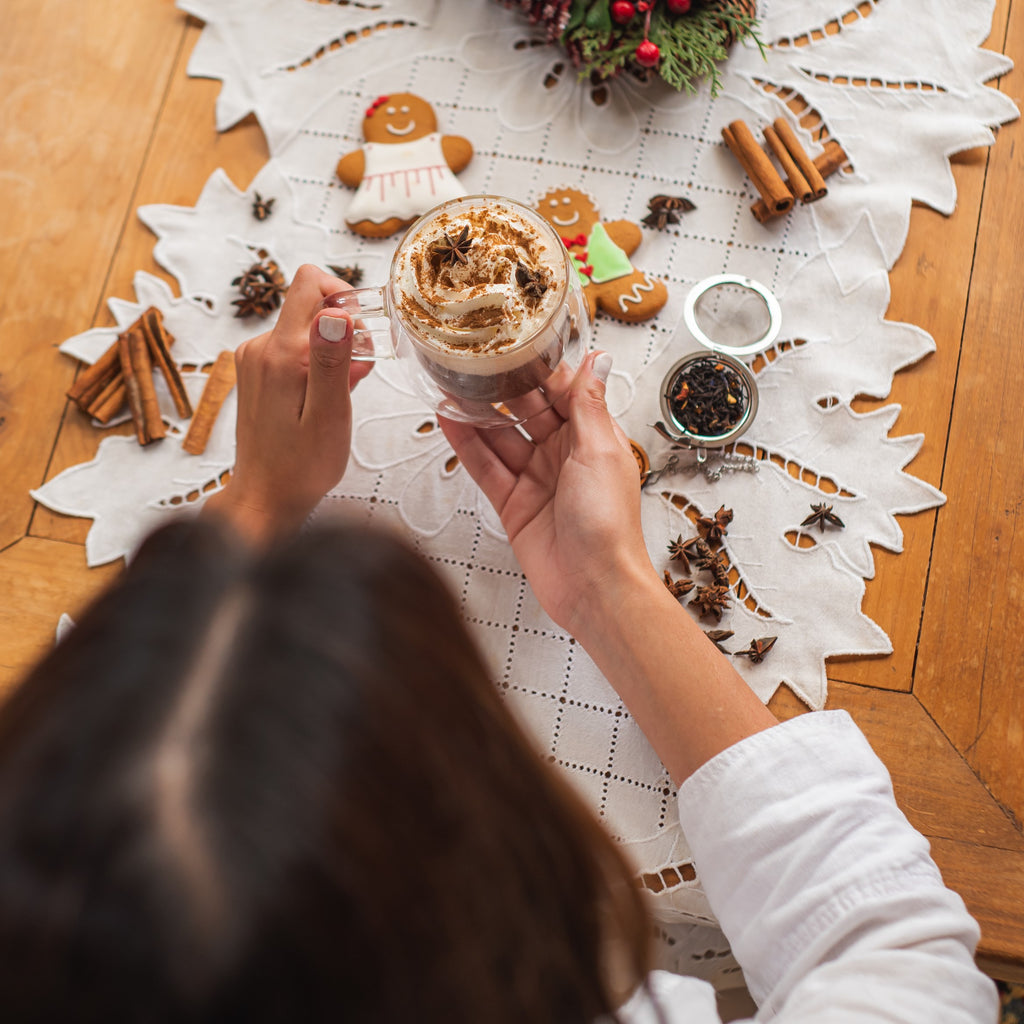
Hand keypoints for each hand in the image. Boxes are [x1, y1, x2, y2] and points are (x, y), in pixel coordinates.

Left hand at [206, 264, 371, 542]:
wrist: (265, 497)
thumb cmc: (300, 467)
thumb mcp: (328, 416)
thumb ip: (332, 362)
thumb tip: (337, 315)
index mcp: (279, 354)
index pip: (307, 283)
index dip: (342, 294)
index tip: (362, 328)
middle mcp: (260, 349)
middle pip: (311, 307)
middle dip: (344, 332)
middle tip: (358, 375)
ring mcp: (255, 360)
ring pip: (306, 330)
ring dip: (333, 353)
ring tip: (342, 394)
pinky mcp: (258, 372)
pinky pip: (295, 350)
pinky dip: (317, 365)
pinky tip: (326, 397)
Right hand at [441, 353, 654, 635]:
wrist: (595, 587)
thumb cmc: (610, 523)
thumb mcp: (600, 451)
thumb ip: (589, 403)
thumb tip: (598, 357)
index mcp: (592, 438)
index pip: (562, 391)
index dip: (537, 369)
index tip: (513, 341)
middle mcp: (563, 455)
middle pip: (526, 412)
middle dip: (500, 389)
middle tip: (471, 360)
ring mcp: (536, 479)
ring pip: (500, 437)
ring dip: (476, 414)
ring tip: (449, 385)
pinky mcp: (513, 504)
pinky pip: (486, 468)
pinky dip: (467, 445)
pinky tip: (448, 421)